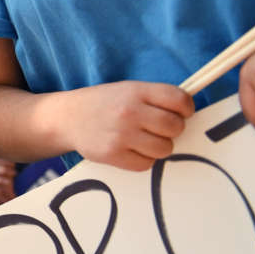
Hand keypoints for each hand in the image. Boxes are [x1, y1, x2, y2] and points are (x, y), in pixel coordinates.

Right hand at [66, 81, 193, 170]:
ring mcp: (121, 134)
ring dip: (158, 147)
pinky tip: (131, 150)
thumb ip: (155, 97)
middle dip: (172, 130)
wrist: (66, 117)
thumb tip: (188, 113)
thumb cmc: (103, 104)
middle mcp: (129, 112)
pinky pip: (146, 164)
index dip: (186, 109)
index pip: (179, 100)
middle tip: (158, 129)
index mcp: (136, 91)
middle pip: (175, 127)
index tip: (180, 113)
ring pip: (164, 148)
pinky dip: (143, 159)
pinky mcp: (112, 154)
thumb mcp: (127, 89)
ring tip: (143, 140)